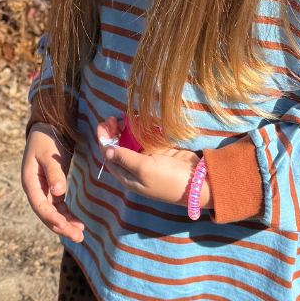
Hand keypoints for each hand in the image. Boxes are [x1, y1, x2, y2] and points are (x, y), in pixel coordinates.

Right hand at [21, 123, 83, 245]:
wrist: (48, 128)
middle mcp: (35, 189)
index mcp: (30, 181)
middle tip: (78, 237)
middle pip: (46, 213)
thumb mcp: (49, 154)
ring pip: (53, 213)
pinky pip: (59, 207)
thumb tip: (58, 192)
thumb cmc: (46, 140)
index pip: (39, 204)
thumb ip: (54, 173)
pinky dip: (68, 216)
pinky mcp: (53, 189)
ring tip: (80, 234)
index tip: (64, 225)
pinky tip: (78, 224)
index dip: (51, 217)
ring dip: (66, 224)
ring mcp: (44, 190)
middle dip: (61, 227)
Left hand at [96, 116, 210, 210]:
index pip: (109, 158)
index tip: (102, 125)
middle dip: (112, 134)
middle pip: (118, 149)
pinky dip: (139, 131)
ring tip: (122, 119)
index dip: (104, 141)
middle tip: (111, 119)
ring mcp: (147, 160)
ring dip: (124, 131)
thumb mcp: (143, 169)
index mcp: (128, 177)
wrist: (197, 182)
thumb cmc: (167, 179)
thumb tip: (105, 151)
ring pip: (130, 143)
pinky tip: (136, 122)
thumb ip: (124, 158)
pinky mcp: (159, 152)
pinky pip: (144, 140)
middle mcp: (135, 169)